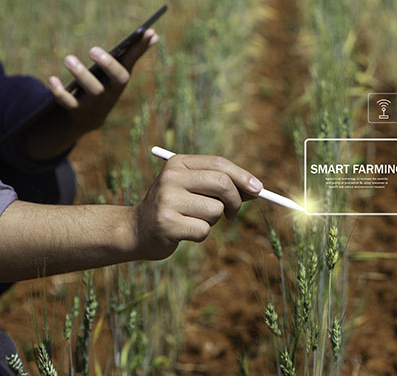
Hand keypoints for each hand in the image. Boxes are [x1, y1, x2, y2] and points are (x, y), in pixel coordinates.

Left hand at [47, 29, 158, 132]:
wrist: (90, 118)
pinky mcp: (78, 111)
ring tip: (68, 58)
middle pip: (117, 79)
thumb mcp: (118, 71)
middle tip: (93, 49)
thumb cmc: (106, 85)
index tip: (147, 30)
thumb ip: (134, 53)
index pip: (134, 61)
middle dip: (107, 64)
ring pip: (93, 90)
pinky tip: (51, 80)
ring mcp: (97, 103)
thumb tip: (154, 34)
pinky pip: (68, 102)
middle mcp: (113, 92)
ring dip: (81, 74)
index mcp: (121, 79)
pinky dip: (59, 92)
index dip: (140, 47)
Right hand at [131, 155, 262, 259]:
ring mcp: (167, 201)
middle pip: (221, 184)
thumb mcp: (194, 190)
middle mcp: (170, 178)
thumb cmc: (175, 208)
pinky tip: (185, 232)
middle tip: (232, 213)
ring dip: (213, 220)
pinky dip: (201, 234)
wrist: (137, 230)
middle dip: (235, 200)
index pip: (219, 164)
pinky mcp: (167, 224)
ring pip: (215, 210)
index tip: (259, 189)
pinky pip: (204, 230)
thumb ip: (222, 186)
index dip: (242, 176)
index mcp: (177, 164)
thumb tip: (256, 189)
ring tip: (194, 220)